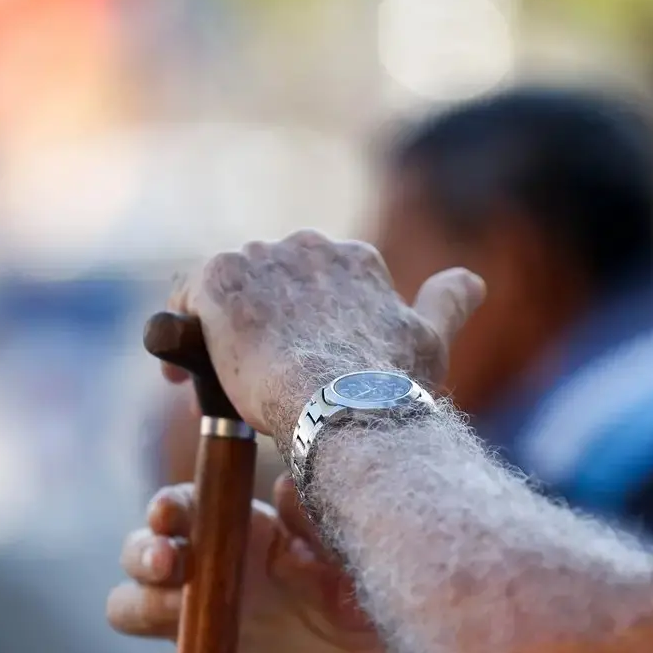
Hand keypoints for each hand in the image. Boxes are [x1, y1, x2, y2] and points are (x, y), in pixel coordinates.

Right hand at [108, 474, 394, 652]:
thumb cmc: (361, 594)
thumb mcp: (346, 549)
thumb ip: (314, 517)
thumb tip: (285, 487)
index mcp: (236, 529)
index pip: (180, 507)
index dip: (167, 507)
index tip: (170, 515)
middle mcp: (206, 572)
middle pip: (137, 553)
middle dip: (141, 553)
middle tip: (169, 562)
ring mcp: (200, 624)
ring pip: (128, 608)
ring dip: (142, 605)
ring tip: (182, 610)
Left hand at [165, 230, 484, 439]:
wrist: (343, 407)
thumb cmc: (390, 387)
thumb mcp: (430, 340)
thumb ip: (447, 303)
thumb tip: (472, 280)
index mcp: (353, 259)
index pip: (307, 279)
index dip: (291, 320)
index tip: (285, 358)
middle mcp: (307, 245)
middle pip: (263, 281)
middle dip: (253, 322)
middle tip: (244, 376)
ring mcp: (261, 259)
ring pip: (225, 292)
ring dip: (215, 331)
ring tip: (209, 383)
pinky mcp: (219, 280)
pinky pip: (185, 301)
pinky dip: (179, 337)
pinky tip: (181, 379)